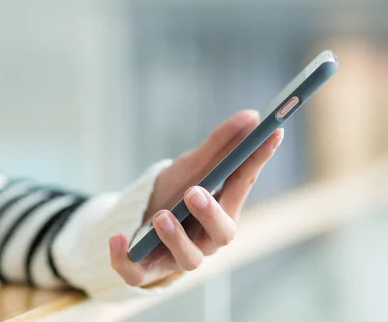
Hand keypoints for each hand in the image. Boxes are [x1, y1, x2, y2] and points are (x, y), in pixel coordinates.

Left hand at [108, 110, 283, 286]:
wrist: (139, 224)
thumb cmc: (174, 196)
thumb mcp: (192, 167)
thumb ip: (220, 145)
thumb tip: (251, 116)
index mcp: (223, 211)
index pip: (243, 185)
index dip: (257, 160)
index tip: (271, 131)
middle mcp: (207, 239)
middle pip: (221, 233)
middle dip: (210, 214)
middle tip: (195, 192)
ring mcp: (177, 257)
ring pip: (187, 259)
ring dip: (175, 238)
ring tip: (161, 216)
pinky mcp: (146, 270)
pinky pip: (137, 272)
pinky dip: (124, 259)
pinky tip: (116, 238)